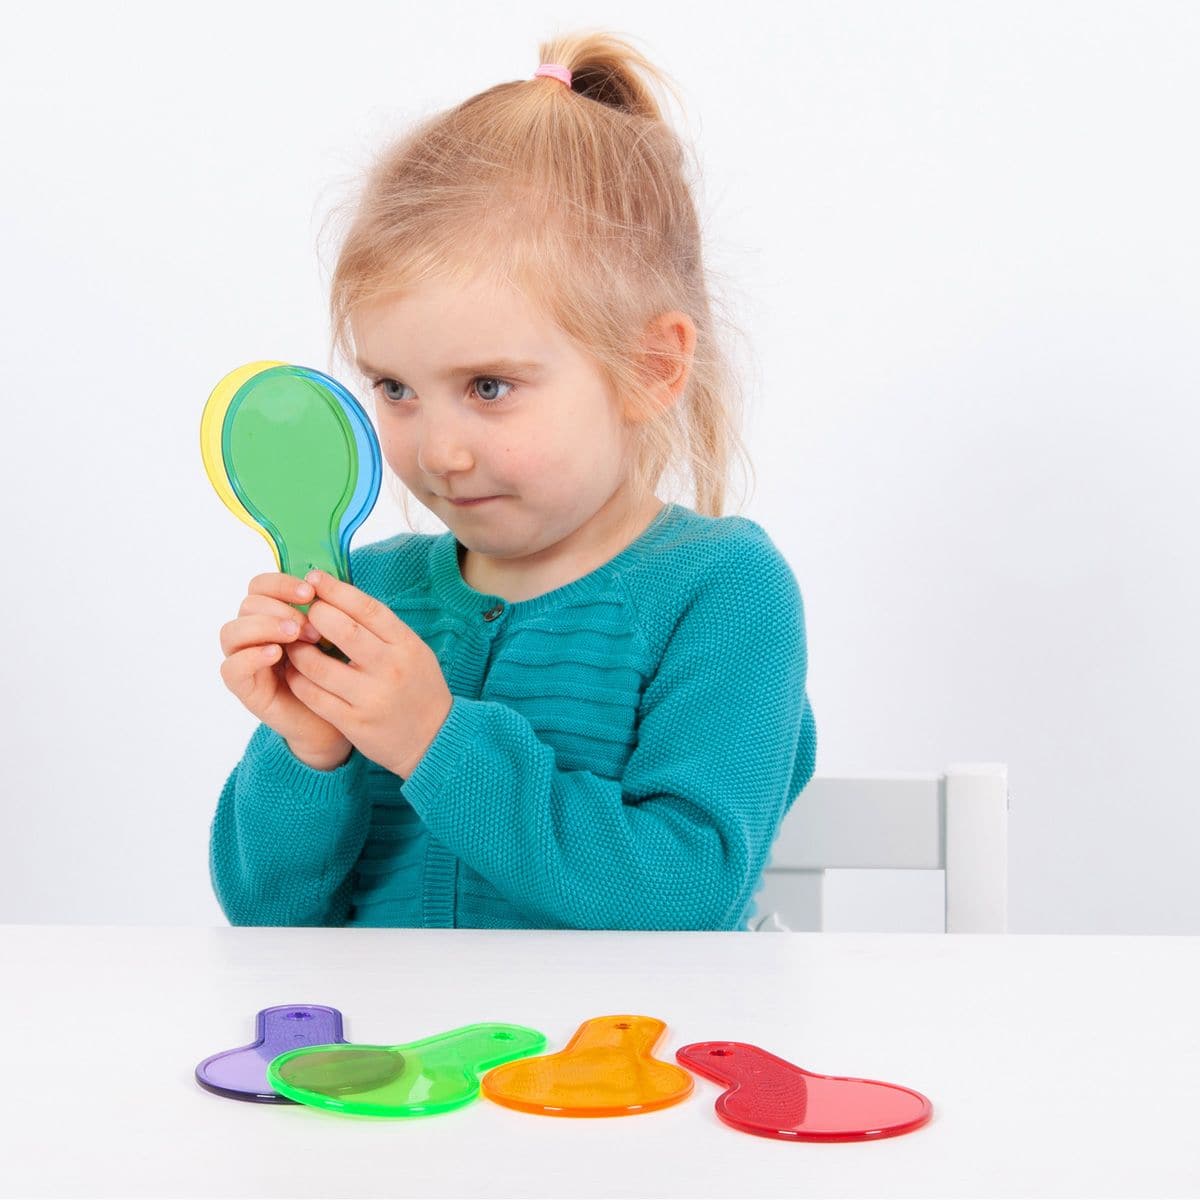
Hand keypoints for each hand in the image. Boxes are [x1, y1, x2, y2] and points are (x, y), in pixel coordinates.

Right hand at [219, 573, 354, 769]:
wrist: (333, 719)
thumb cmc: (335, 673)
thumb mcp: (333, 636)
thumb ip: (323, 610)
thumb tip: (324, 581)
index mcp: (273, 614)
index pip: (261, 585)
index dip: (282, 583)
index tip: (311, 591)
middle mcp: (254, 633)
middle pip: (248, 604)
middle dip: (280, 608)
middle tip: (310, 626)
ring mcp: (245, 660)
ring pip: (232, 631)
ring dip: (264, 627)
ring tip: (295, 635)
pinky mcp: (245, 687)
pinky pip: (232, 667)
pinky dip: (252, 656)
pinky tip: (277, 654)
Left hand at [282, 569, 453, 778]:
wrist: (435, 740)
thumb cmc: (419, 688)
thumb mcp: (413, 651)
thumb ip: (382, 628)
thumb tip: (340, 596)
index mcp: (406, 645)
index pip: (367, 608)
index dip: (336, 589)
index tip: (314, 578)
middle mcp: (391, 668)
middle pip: (342, 630)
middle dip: (314, 615)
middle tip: (301, 613)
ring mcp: (371, 697)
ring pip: (318, 665)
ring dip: (297, 650)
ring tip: (291, 643)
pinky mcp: (354, 722)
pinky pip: (313, 696)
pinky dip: (297, 680)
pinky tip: (294, 672)